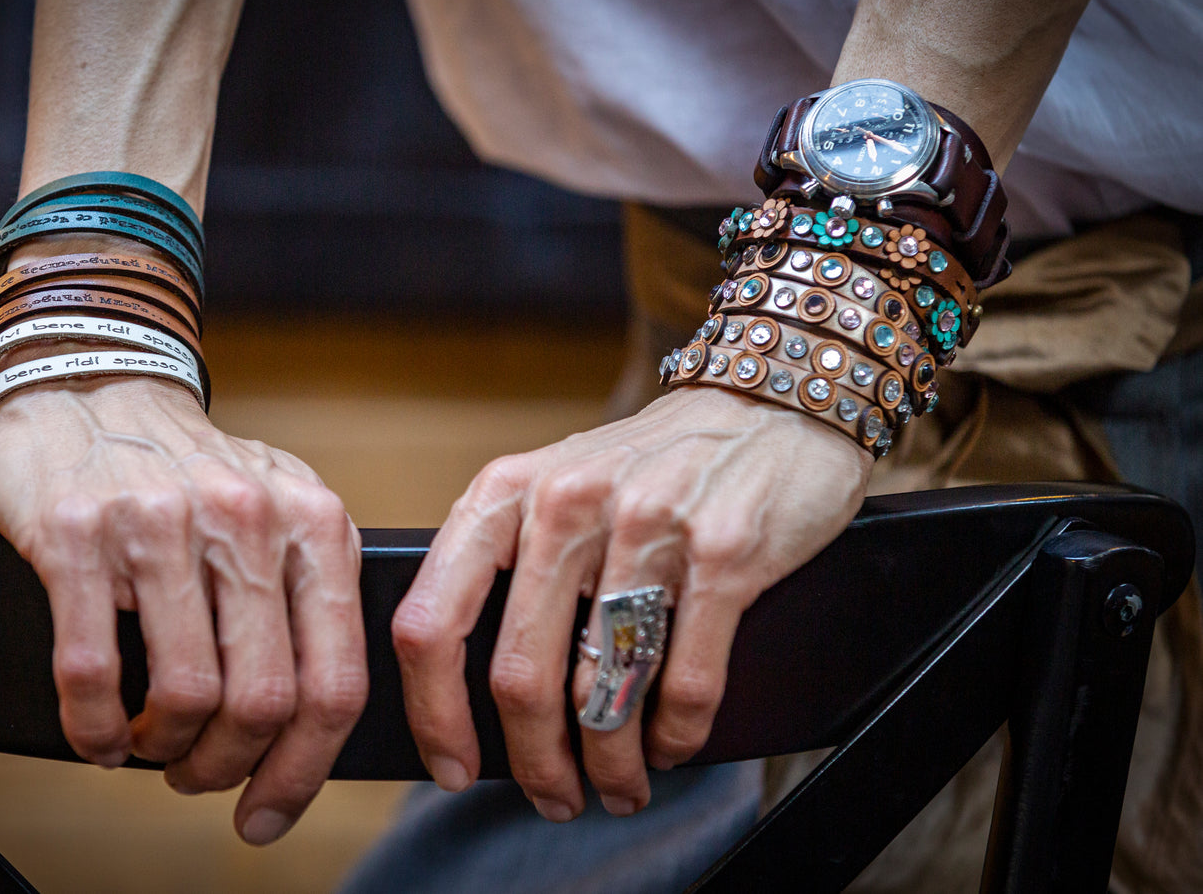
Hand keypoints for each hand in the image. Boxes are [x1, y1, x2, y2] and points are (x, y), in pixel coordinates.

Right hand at [0, 374, 366, 844]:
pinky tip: (98, 734)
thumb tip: (317, 724)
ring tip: (151, 748)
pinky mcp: (79, 535)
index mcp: (315, 525)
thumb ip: (313, 596)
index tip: (270, 810)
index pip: (335, 680)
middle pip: (265, 703)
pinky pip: (92, 672)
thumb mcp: (283, 509)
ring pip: (187, 697)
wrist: (95, 385)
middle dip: (230, 767)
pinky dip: (94, 729)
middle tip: (200, 777)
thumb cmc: (194, 469)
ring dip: (166, 751)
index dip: (306, 769)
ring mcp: (162, 525)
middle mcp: (249, 521)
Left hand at [391, 386, 870, 820]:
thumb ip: (510, 566)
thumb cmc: (651, 465)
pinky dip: (677, 736)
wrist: (770, 405)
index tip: (451, 768)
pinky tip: (672, 745)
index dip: (433, 714)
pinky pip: (686, 683)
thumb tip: (472, 694)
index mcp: (505, 492)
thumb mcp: (556, 488)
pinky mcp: (724, 553)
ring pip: (604, 693)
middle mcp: (565, 504)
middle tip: (553, 798)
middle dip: (534, 763)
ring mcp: (647, 526)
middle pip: (520, 678)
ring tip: (618, 787)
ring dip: (610, 764)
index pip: (433, 621)